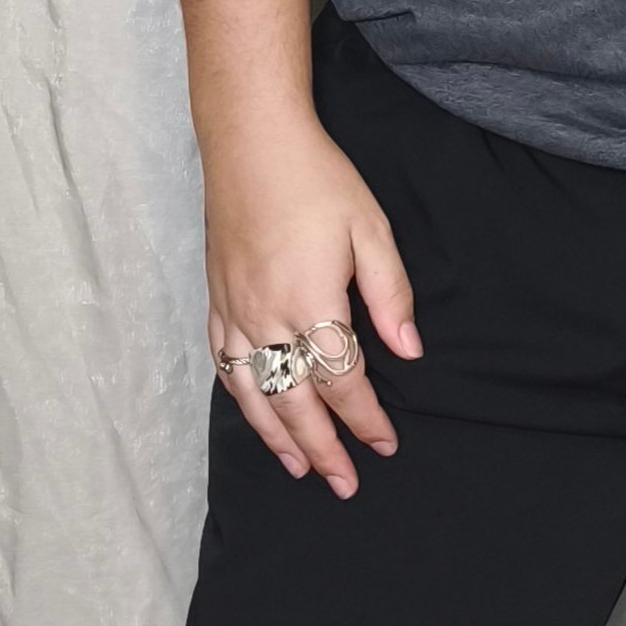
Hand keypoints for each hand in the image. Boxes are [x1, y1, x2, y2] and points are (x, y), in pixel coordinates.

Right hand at [203, 116, 422, 497]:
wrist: (252, 143)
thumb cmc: (318, 180)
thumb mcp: (370, 229)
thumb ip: (389, 294)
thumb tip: (409, 350)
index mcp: (310, 302)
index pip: (343, 379)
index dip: (366, 417)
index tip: (386, 443)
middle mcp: (266, 318)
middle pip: (297, 401)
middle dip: (325, 447)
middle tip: (346, 483)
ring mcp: (235, 312)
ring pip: (255, 394)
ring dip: (278, 436)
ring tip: (301, 467)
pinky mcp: (216, 299)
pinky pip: (224, 364)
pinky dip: (241, 398)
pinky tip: (255, 413)